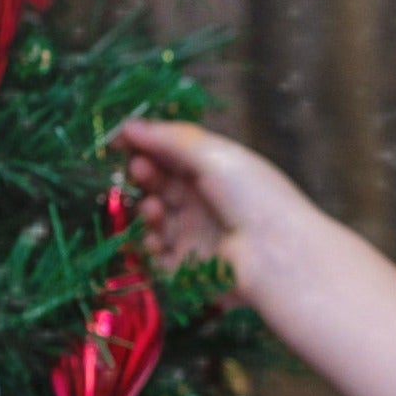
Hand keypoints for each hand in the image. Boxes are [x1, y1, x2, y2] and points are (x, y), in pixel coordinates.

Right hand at [112, 117, 311, 302]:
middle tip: (140, 171)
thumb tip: (129, 126)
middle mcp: (204, 203)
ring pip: (154, 220)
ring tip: (154, 208)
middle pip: (159, 185)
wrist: (276, 255)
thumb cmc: (252, 197)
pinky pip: (156, 257)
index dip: (145, 146)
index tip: (119, 139)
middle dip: (144, 175)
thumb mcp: (215, 154)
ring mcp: (196, 236)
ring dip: (145, 210)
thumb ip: (170, 139)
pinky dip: (149, 246)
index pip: (171, 154)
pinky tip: (156, 236)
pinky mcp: (189, 269)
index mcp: (216, 171)